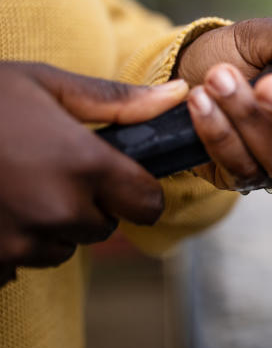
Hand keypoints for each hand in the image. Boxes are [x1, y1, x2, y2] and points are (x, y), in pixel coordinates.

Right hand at [0, 62, 186, 285]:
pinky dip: (11, 240)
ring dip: (50, 224)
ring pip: (63, 246)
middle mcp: (58, 211)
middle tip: (50, 169)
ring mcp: (20, 243)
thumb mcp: (47, 85)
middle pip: (105, 226)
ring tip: (14, 184)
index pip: (148, 202)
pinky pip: (19, 262)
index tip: (117, 174)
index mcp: (84, 165)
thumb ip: (119, 100)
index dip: (136, 187)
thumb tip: (179, 95)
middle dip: (90, 203)